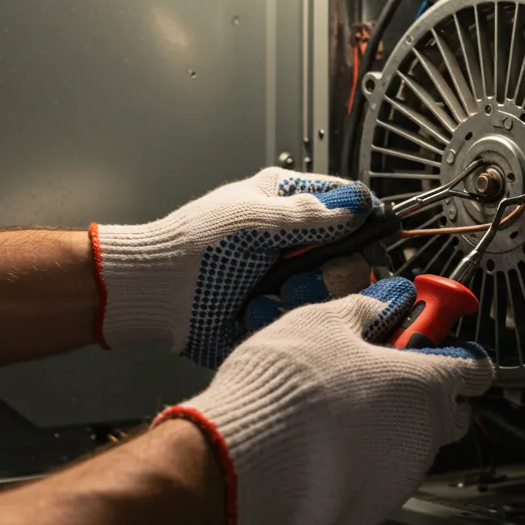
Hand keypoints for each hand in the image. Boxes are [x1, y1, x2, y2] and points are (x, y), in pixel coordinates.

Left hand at [91, 168, 375, 366]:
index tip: (366, 236)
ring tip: (269, 294)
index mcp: (289, 205)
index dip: (363, 221)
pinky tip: (256, 311)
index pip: (347, 205)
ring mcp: (289, 280)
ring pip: (336, 294)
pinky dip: (283, 316)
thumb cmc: (195, 246)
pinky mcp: (280, 313)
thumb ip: (311, 213)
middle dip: (331, 272)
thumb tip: (358, 204)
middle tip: (303, 273)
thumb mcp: (254, 218)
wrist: (158, 294)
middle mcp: (296, 242)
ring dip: (304, 296)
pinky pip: (307, 320)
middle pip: (353, 257)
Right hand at [154, 278, 494, 524]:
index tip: (438, 340)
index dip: (457, 350)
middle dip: (426, 392)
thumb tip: (382, 304)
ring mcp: (399, 479)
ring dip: (389, 426)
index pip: (475, 368)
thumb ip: (365, 311)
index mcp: (426, 386)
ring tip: (339, 406)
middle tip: (385, 370)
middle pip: (448, 412)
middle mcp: (424, 437)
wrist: (245, 457)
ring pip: (411, 447)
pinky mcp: (369, 510)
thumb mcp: (325, 322)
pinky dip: (361, 461)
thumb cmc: (289, 389)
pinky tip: (324, 442)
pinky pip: (378, 478)